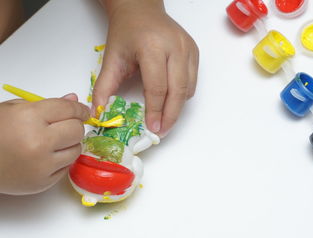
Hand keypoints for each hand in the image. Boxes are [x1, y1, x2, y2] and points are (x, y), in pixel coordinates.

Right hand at [0, 94, 88, 194]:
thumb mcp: (13, 109)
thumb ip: (47, 104)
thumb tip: (74, 99)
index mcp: (29, 118)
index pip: (69, 109)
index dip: (79, 109)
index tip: (82, 111)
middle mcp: (39, 141)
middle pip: (76, 130)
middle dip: (74, 125)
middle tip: (66, 126)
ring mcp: (42, 165)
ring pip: (76, 149)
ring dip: (70, 143)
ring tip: (53, 142)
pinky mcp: (43, 182)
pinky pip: (67, 167)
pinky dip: (61, 160)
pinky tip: (46, 156)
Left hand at [93, 0, 198, 137]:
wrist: (140, 10)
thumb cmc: (126, 33)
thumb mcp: (111, 59)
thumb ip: (104, 87)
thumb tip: (99, 113)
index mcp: (152, 47)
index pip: (157, 87)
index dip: (155, 111)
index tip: (153, 129)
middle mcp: (174, 47)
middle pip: (178, 91)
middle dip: (170, 116)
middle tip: (162, 131)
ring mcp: (187, 49)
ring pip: (188, 89)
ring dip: (177, 107)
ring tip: (164, 118)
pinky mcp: (194, 52)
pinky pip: (192, 81)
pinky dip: (183, 95)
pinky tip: (170, 99)